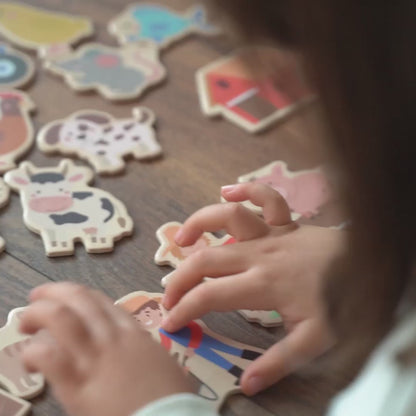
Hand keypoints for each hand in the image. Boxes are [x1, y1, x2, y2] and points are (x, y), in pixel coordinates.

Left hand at [19, 283, 191, 415]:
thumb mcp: (161, 362)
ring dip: (38, 314)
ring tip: (26, 323)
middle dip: (54, 292)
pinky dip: (35, 352)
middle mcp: (112, 336)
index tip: (66, 299)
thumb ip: (143, 350)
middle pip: (78, 299)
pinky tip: (32, 363)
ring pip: (60, 318)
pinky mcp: (78, 384)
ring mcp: (94, 356)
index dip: (78, 295)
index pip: (100, 301)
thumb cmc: (170, 396)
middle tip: (38, 296)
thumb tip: (134, 352)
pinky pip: (50, 356)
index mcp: (132, 332)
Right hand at [162, 183, 345, 394]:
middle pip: (207, 260)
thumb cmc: (342, 301)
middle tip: (167, 297)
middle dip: (179, 278)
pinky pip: (265, 198)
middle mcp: (260, 254)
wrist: (370, 266)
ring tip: (182, 239)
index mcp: (262, 284)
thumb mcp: (316, 339)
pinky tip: (227, 191)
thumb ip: (281, 360)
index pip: (210, 295)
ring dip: (200, 223)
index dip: (184, 310)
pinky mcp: (286, 223)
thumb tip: (248, 383)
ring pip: (228, 218)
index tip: (169, 323)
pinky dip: (246, 190)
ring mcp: (272, 234)